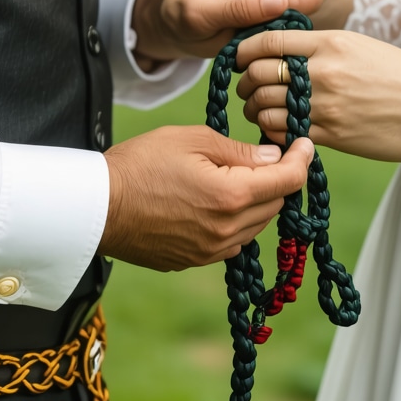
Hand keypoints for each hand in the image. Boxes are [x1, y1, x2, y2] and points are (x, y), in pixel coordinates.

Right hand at [100, 125, 313, 269]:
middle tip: (268, 155)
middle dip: (278, 179)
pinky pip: (230, 242)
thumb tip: (272, 156)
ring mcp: (210, 251)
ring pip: (254, 226)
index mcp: (231, 197)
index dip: (302, 159)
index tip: (305, 143)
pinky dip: (234, 222)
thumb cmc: (140, 164)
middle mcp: (227, 232)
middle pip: (275, 205)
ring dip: (257, 202)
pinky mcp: (192, 260)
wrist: (95, 207)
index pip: (287, 181)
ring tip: (240, 177)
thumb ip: (238, 150)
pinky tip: (216, 203)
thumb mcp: (191, 140)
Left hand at [237, 29, 400, 180]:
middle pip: (258, 76)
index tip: (239, 61)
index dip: (243, 52)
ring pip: (265, 109)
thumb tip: (284, 55)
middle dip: (245, 85)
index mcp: (330, 42)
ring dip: (256, 113)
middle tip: (248, 91)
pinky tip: (281, 131)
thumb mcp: (360, 47)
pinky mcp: (332, 136)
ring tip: (263, 114)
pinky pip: (284, 134)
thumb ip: (321, 48)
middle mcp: (323, 72)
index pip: (266, 42)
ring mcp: (326, 106)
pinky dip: (275, 133)